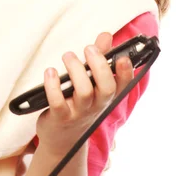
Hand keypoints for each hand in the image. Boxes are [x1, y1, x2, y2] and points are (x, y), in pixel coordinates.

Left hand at [35, 32, 133, 156]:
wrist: (62, 139)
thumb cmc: (78, 103)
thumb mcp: (91, 83)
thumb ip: (99, 57)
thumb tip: (106, 35)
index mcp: (106, 96)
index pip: (123, 85)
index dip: (126, 72)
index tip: (122, 57)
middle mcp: (96, 105)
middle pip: (106, 88)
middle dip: (99, 66)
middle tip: (89, 48)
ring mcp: (79, 113)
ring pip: (84, 93)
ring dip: (76, 71)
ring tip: (68, 56)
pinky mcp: (60, 117)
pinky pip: (58, 102)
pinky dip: (53, 86)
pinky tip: (50, 72)